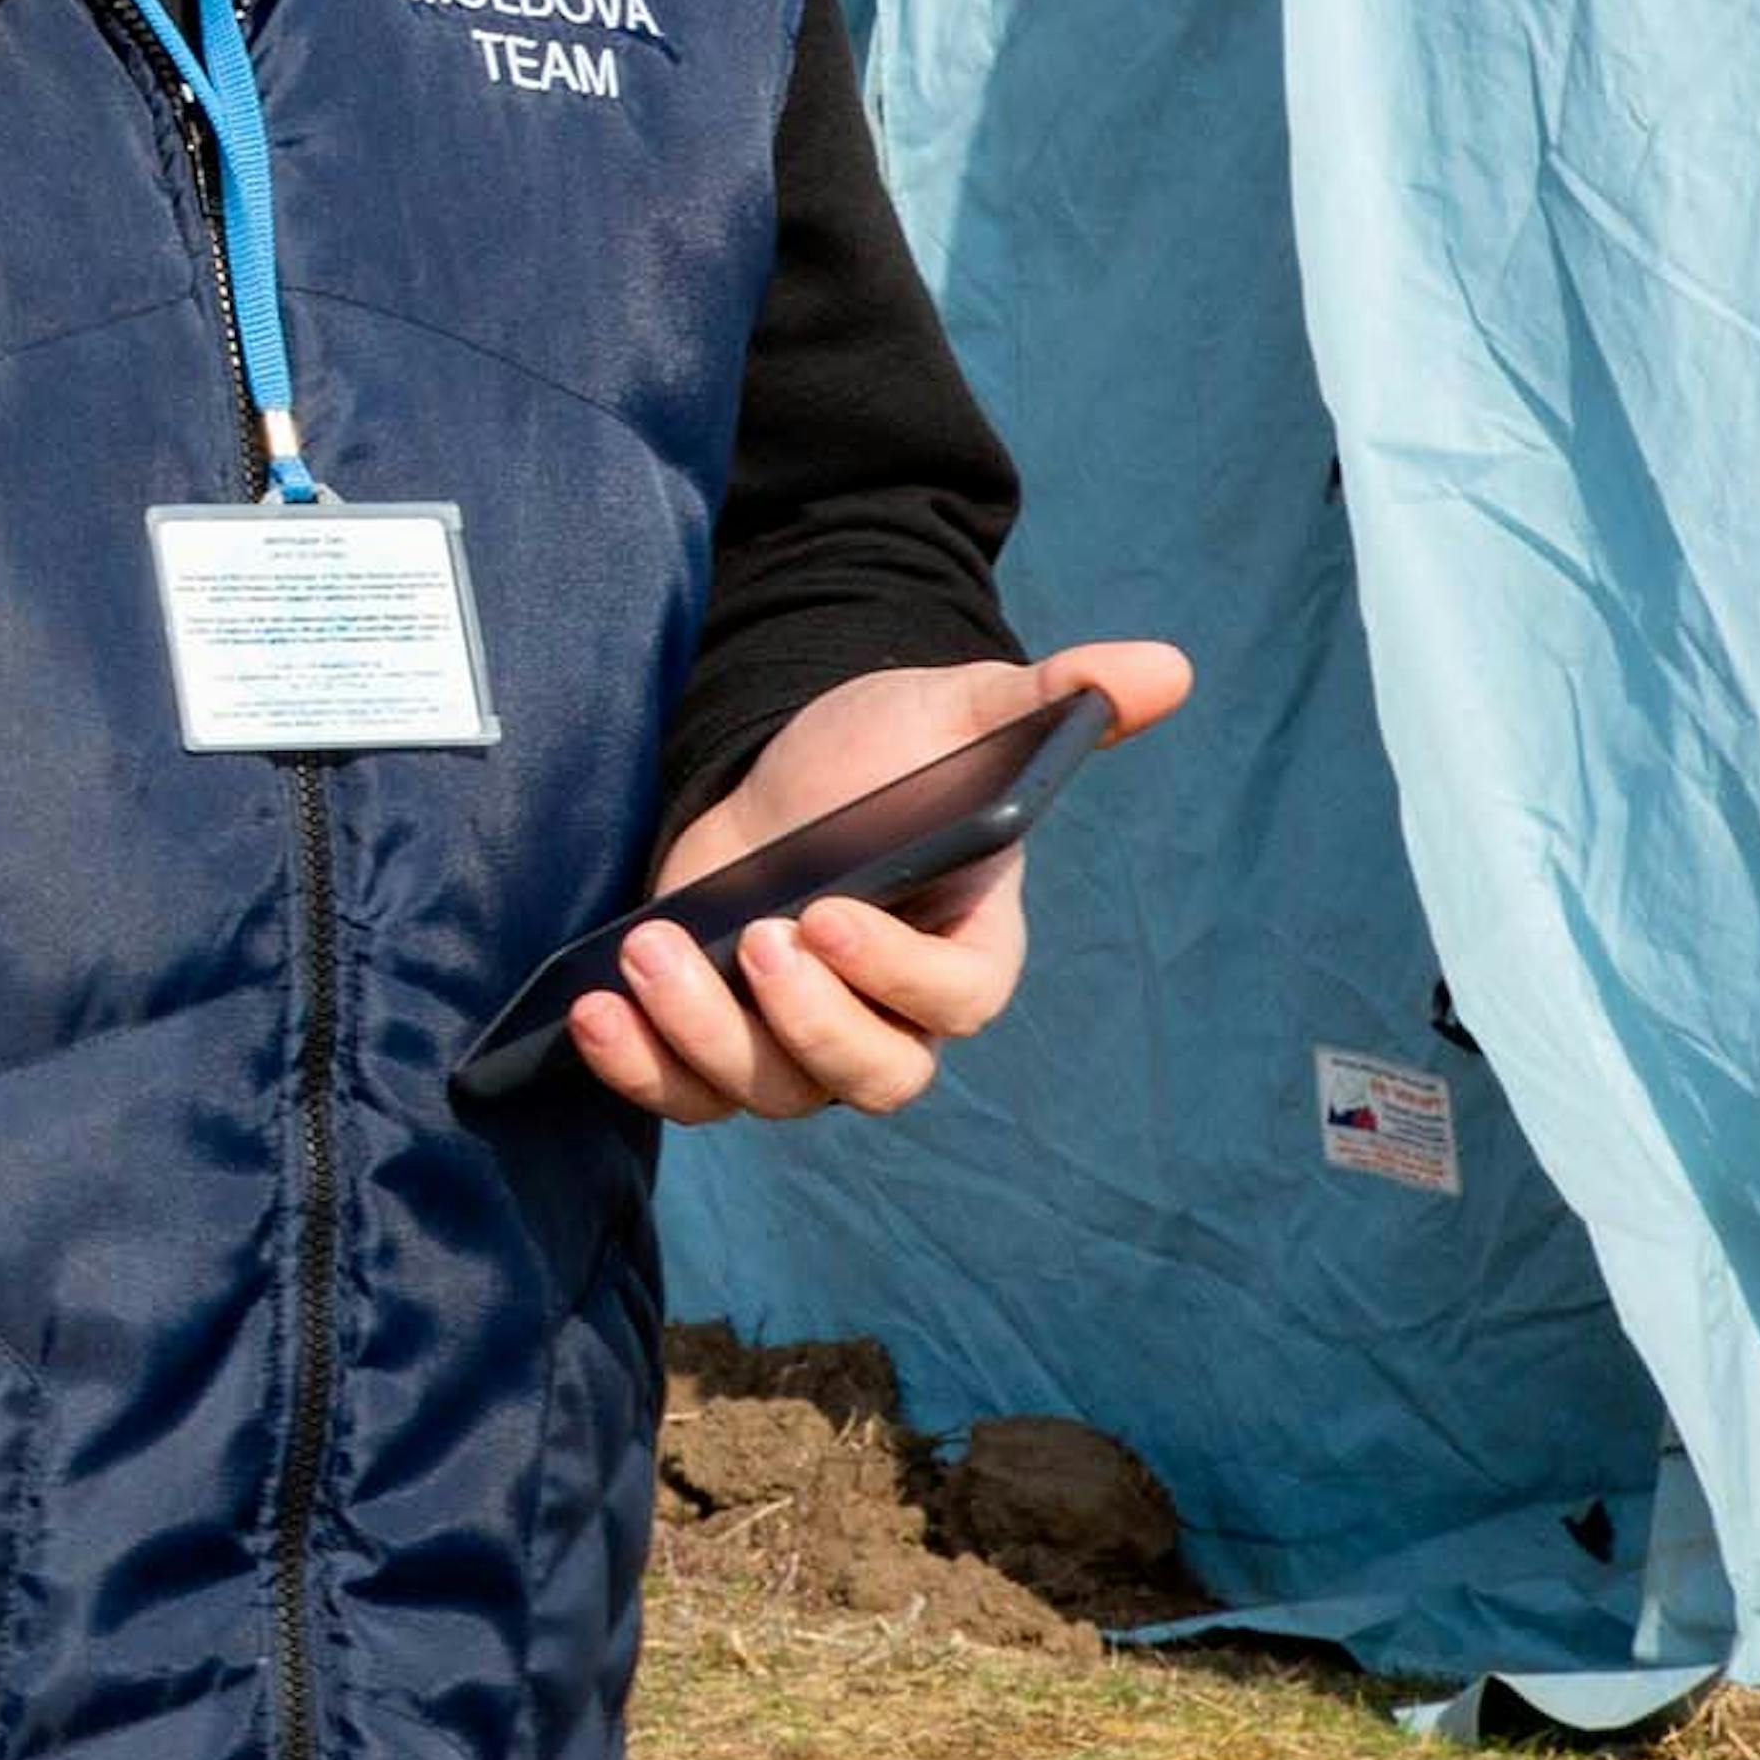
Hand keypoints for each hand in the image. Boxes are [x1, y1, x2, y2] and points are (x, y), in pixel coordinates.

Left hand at [561, 638, 1193, 1127]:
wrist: (791, 767)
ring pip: (769, 1089)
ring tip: (649, 950)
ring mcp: (802, 1041)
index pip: (951, 1001)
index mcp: (968, 951)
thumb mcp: (963, 712)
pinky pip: (688, 1093)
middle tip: (748, 939)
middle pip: (871, 1078)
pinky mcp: (721, 1040)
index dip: (893, 974)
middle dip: (805, 1023)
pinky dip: (640, 1070)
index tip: (827, 911)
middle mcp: (890, 1016)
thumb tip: (1160, 666)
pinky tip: (598, 1015)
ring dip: (702, 1036)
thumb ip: (1052, 700)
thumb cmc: (890, 750)